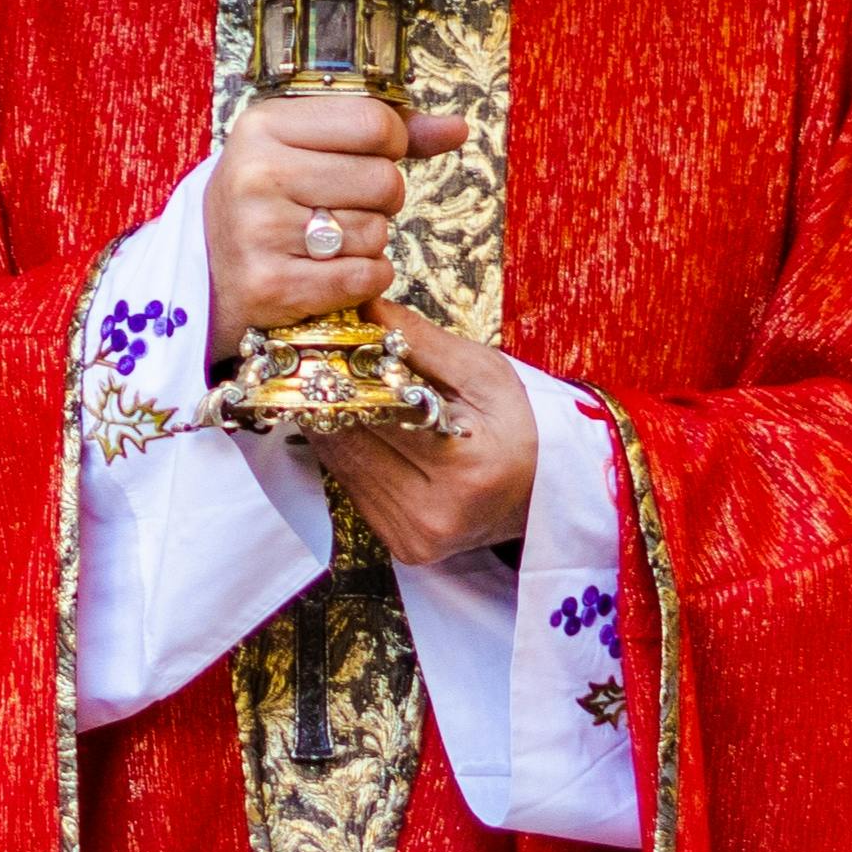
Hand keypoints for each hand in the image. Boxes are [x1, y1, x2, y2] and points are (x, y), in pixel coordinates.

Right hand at [203, 94, 473, 354]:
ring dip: (370, 241)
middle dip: (382, 199)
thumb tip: (458, 127)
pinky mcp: (271, 286)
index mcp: (265, 125)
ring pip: (378, 233)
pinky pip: (365, 277)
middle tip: (344, 204)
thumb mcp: (307, 146)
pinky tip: (331, 270)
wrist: (205, 269)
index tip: (373, 156)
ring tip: (328, 238)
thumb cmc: (269, 197)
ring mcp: (261, 232)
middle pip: (384, 181)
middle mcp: (258, 174)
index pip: (374, 122)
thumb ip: (384, 132)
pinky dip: (364, 277)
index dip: (392, 143)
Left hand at [311, 315, 543, 566]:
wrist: (541, 494)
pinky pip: (350, 485)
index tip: (323, 337)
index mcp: (465, 467)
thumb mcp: (484, 374)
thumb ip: (422, 342)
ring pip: (340, 463)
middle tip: (311, 352)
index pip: (379, 410)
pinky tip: (345, 418)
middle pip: (349, 439)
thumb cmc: (520, 427)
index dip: (345, 370)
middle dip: (326, 391)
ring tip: (321, 380)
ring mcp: (412, 536)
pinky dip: (343, 448)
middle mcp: (434, 513)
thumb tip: (364, 306)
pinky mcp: (400, 546)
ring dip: (325, 420)